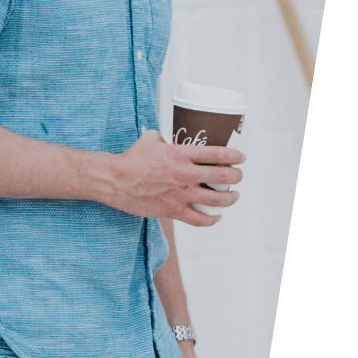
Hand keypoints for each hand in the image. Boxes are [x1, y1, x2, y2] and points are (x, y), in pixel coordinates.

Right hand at [112, 130, 244, 226]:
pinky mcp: (174, 211)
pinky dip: (212, 219)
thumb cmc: (132, 159)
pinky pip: (200, 219)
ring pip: (217, 200)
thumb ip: (165, 138)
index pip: (217, 154)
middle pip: (223, 176)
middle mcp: (185, 174)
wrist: (116, 181)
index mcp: (181, 154)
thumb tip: (170, 139)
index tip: (241, 157)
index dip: (234, 155)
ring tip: (234, 195)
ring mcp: (181, 194)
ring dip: (231, 198)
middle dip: (237, 176)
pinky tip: (216, 216)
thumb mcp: (150, 139)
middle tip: (239, 176)